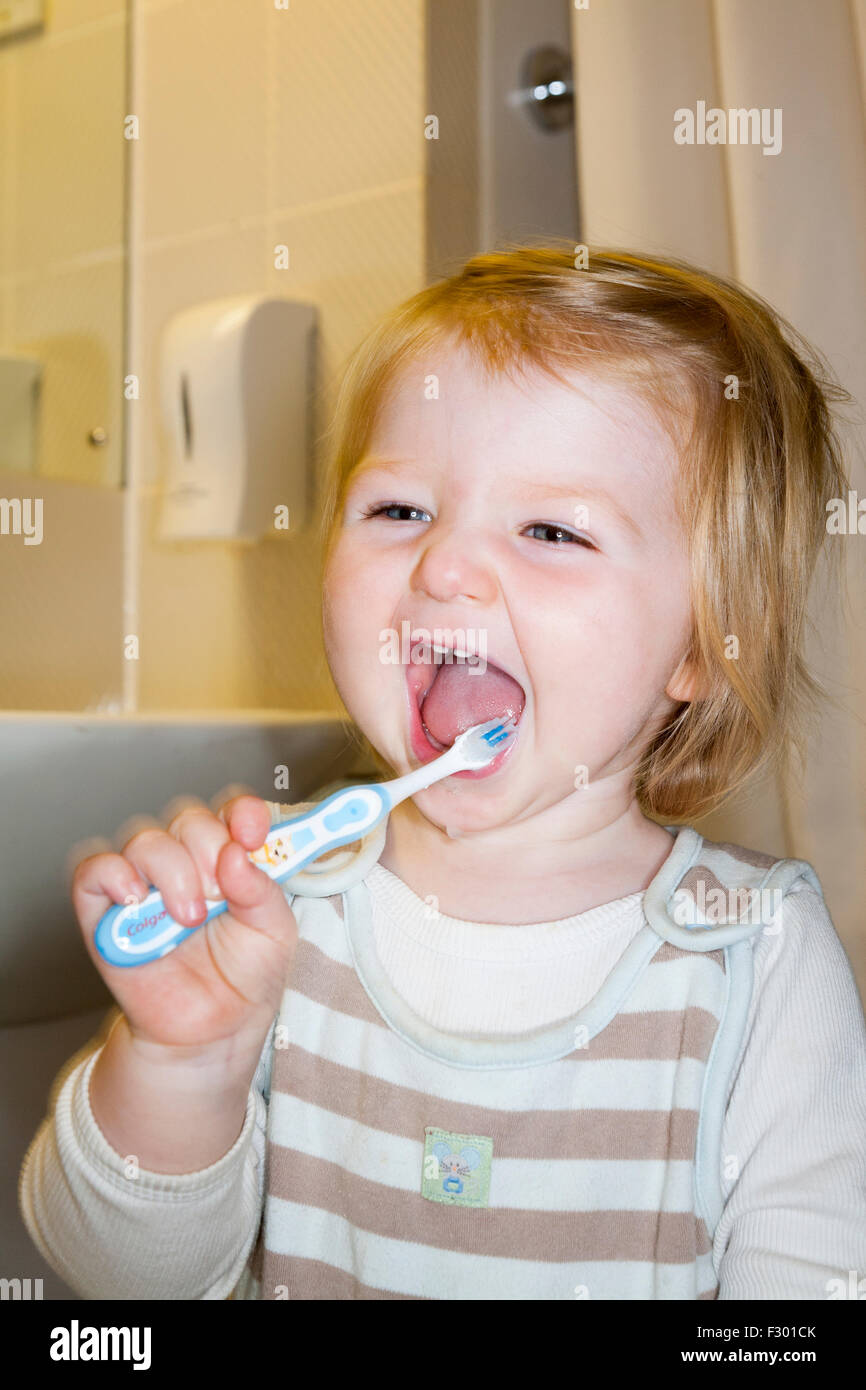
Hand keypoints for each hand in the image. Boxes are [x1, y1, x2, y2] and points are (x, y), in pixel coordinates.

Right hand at [70, 793, 297, 1055]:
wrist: (212, 1033)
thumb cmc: (244, 978)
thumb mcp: (274, 933)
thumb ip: (263, 891)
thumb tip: (238, 854)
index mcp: (229, 859)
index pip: (231, 811)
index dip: (241, 813)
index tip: (252, 833)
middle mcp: (186, 863)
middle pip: (188, 819)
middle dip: (208, 847)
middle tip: (221, 893)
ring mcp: (145, 885)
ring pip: (145, 839)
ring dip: (172, 870)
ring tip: (191, 916)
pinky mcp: (105, 913)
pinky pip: (93, 870)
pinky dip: (113, 875)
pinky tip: (137, 898)